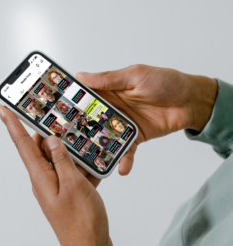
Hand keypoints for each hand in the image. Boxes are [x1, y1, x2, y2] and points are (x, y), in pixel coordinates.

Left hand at [0, 105, 119, 245]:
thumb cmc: (81, 222)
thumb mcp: (74, 185)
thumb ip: (62, 161)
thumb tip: (50, 140)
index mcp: (41, 177)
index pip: (23, 145)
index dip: (12, 125)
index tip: (1, 109)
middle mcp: (46, 180)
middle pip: (43, 149)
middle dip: (51, 133)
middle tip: (60, 118)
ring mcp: (58, 186)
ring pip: (61, 160)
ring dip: (72, 151)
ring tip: (85, 141)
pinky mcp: (69, 192)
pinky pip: (73, 172)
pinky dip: (83, 166)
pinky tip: (97, 162)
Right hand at [77, 65, 217, 174]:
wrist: (190, 101)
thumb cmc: (165, 82)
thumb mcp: (135, 76)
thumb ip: (109, 79)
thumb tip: (82, 76)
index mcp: (109, 91)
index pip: (85, 98)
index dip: (71, 104)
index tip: (55, 114)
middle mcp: (112, 109)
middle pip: (90, 122)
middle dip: (78, 132)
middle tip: (65, 144)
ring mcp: (122, 125)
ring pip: (104, 139)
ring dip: (97, 149)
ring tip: (88, 161)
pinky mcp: (134, 137)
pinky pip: (125, 150)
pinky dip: (124, 160)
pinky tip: (122, 169)